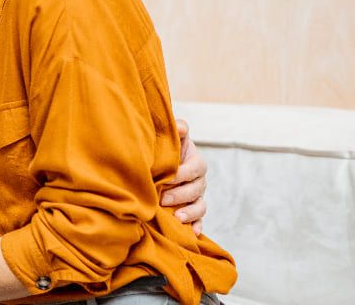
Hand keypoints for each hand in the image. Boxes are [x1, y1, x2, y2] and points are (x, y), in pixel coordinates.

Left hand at [162, 118, 206, 233]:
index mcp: (195, 162)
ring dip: (190, 212)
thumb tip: (180, 127)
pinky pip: (199, 220)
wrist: (160, 163)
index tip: (168, 178)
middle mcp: (199, 180)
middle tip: (163, 198)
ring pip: (200, 206)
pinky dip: (197, 226)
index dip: (183, 173)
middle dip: (181, 194)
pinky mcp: (192, 210)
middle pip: (197, 189)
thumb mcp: (171, 138)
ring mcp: (196, 196)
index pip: (196, 167)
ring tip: (178, 217)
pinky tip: (191, 233)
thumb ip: (177, 130)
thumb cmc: (165, 149)